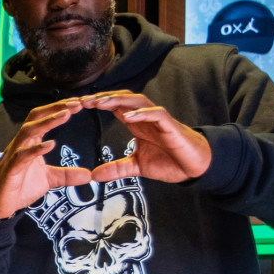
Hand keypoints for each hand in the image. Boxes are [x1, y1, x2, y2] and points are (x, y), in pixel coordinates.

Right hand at [0, 99, 92, 218]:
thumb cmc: (19, 187)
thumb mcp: (49, 180)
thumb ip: (66, 175)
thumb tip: (88, 175)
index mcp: (30, 142)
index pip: (43, 118)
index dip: (60, 109)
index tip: (79, 103)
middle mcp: (21, 143)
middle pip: (36, 117)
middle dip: (55, 108)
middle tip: (76, 103)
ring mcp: (14, 154)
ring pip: (28, 131)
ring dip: (47, 121)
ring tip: (65, 115)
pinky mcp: (11, 169)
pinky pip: (22, 155)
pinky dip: (36, 148)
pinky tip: (50, 144)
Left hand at [81, 91, 211, 182]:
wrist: (196, 167)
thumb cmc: (170, 161)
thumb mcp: (137, 166)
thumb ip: (116, 168)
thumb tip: (94, 175)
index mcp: (136, 122)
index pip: (113, 106)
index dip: (96, 104)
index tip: (77, 106)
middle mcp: (145, 117)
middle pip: (121, 99)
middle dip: (102, 98)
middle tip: (82, 101)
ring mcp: (158, 119)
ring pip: (137, 101)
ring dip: (118, 100)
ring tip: (101, 102)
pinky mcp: (171, 126)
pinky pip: (156, 114)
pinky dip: (142, 113)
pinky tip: (127, 116)